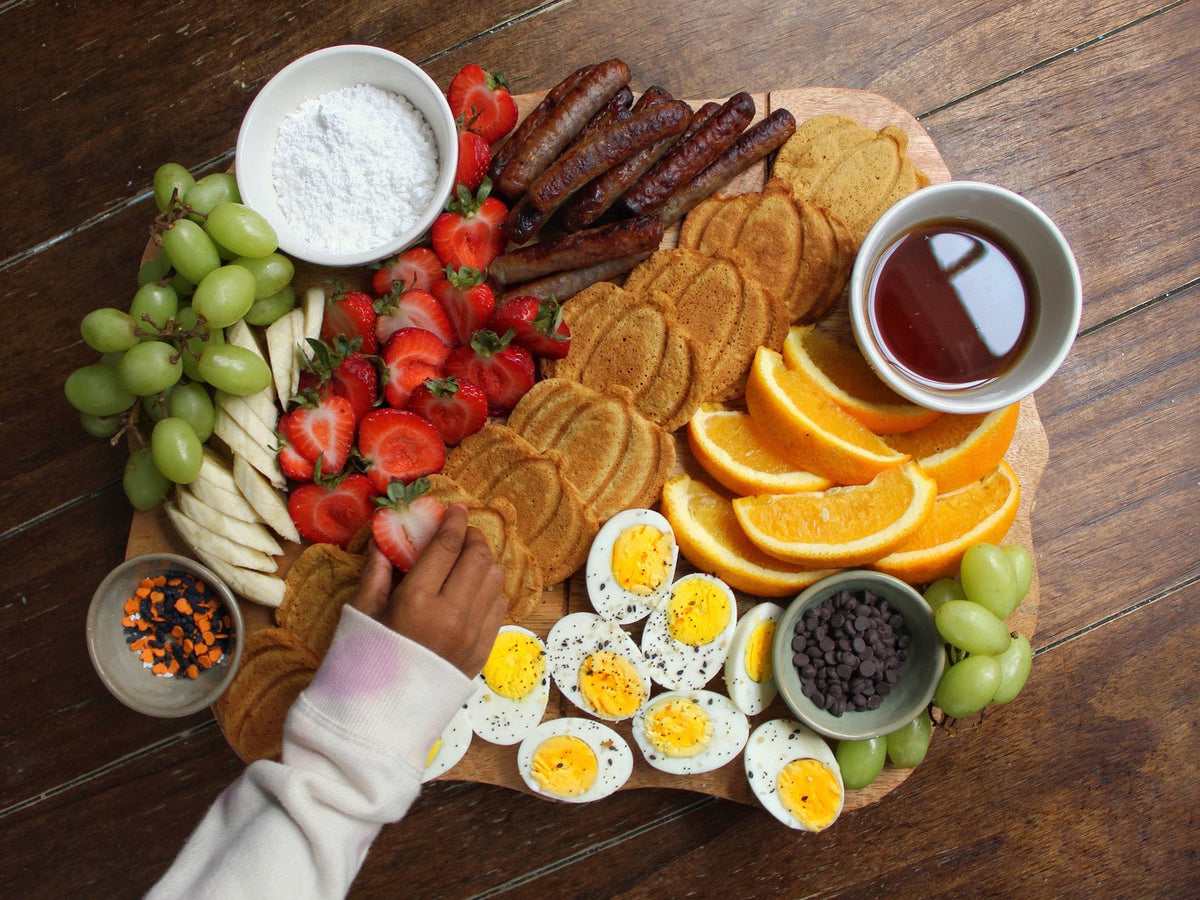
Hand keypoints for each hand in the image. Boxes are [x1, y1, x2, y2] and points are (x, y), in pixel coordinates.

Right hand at [353, 503, 505, 676]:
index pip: (447, 546)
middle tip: (463, 531)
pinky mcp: (481, 653)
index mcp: (416, 601)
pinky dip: (490, 591)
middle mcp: (450, 615)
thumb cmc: (364, 662)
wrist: (380, 719)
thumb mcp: (362, 613)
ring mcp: (471, 636)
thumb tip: (384, 540)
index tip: (456, 508)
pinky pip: (499, 608)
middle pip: (477, 558)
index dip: (454, 521)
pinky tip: (473, 590)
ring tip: (468, 559)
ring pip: (494, 580)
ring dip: (484, 562)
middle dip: (473, 537)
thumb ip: (377, 572)